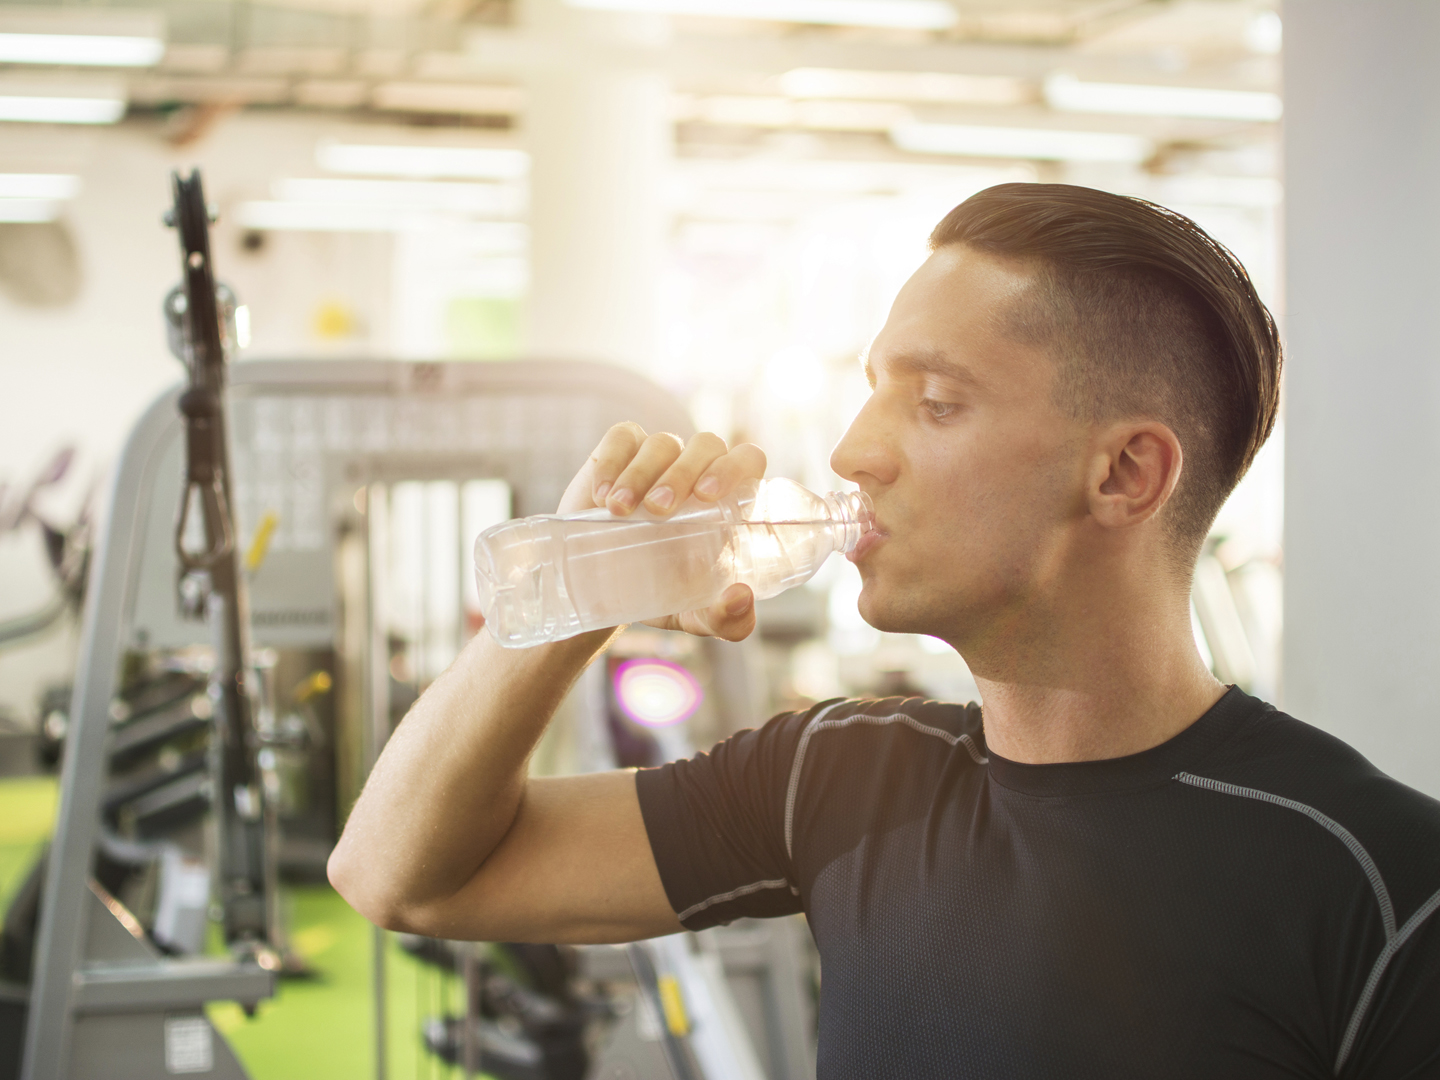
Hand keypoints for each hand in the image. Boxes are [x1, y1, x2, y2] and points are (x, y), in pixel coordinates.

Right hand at [556, 423, 766, 641]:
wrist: (603, 589)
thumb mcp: (693, 615)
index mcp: (728, 500)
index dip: (734, 468)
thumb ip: (726, 620)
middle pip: (705, 446)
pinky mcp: (620, 453)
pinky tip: (602, 495)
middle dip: (683, 473)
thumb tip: (740, 598)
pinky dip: (613, 462)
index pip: (747, 459)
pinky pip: (623, 437)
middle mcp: (698, 471)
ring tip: (620, 511)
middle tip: (660, 510)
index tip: (707, 496)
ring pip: (662, 443)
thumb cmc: (662, 593)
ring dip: (641, 474)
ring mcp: (659, 457)